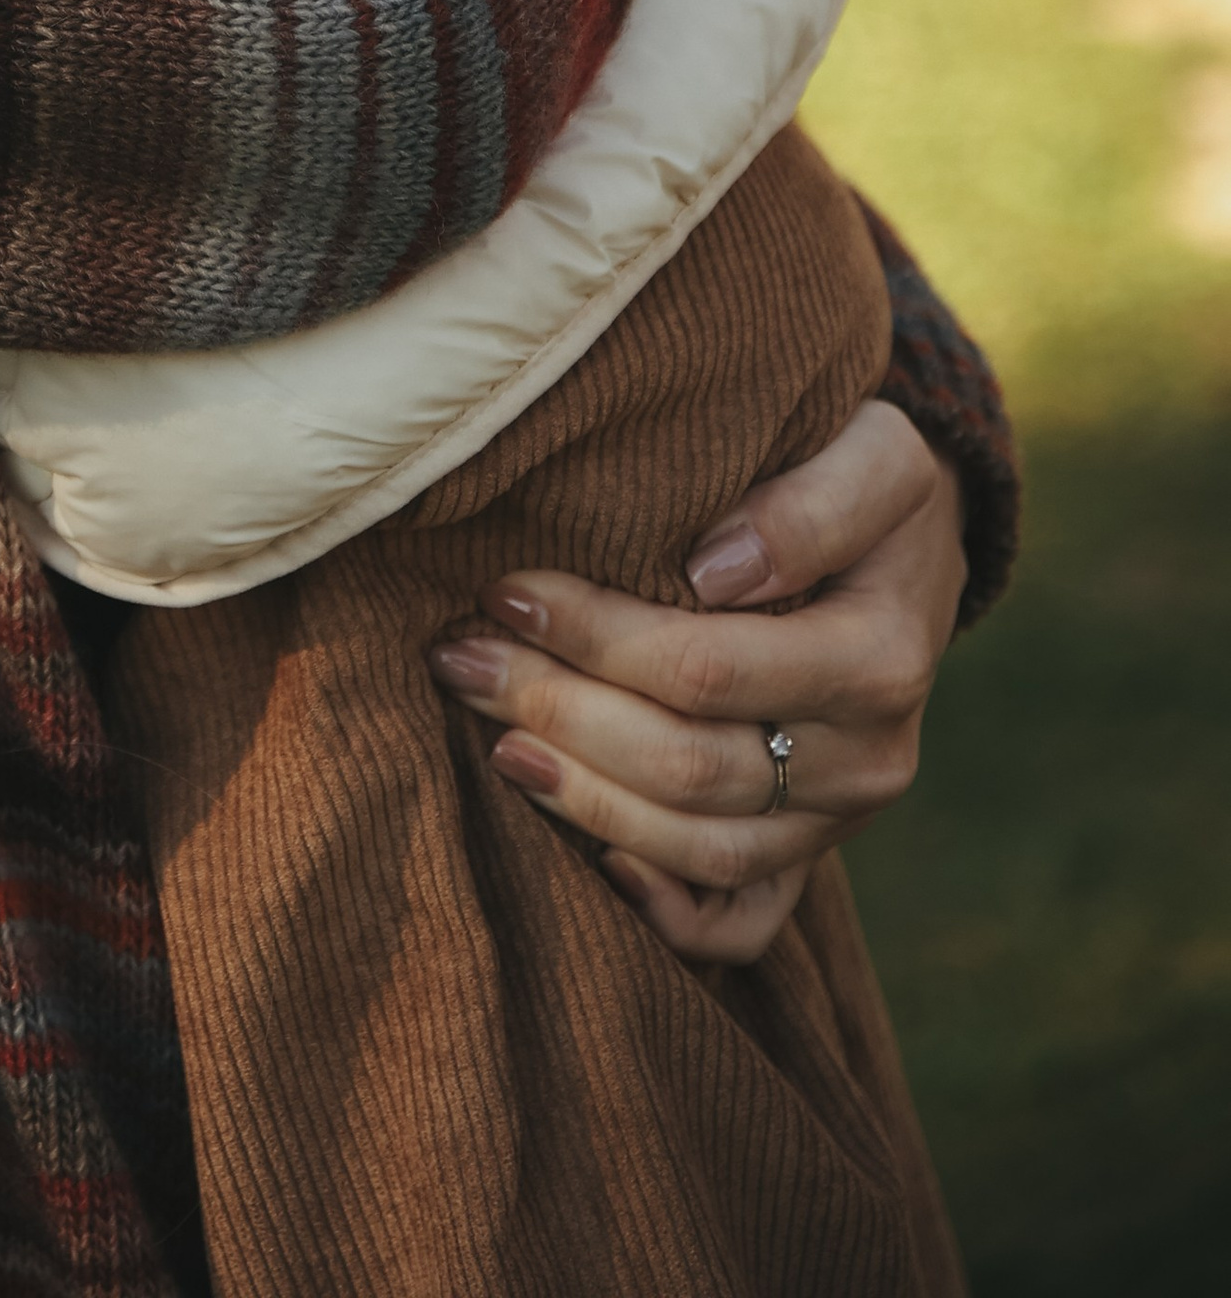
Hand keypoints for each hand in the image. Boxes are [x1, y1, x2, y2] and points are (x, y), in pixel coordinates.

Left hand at [426, 398, 966, 964]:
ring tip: (491, 738)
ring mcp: (838, 819)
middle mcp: (868, 759)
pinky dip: (668, 911)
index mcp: (881, 661)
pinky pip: (743, 919)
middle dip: (558, 712)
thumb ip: (809, 506)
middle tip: (461, 658)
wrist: (912, 544)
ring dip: (582, 799)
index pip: (706, 670)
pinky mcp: (812, 851)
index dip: (595, 638)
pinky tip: (596, 870)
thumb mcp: (873, 454)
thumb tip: (715, 569)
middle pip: (687, 766)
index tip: (504, 589)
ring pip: (699, 847)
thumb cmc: (869, 478)